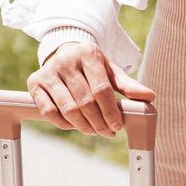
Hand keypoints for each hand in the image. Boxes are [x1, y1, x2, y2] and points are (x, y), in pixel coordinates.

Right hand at [27, 40, 155, 137]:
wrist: (63, 53)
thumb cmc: (92, 67)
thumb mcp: (110, 71)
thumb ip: (128, 86)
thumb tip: (150, 97)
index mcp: (88, 53)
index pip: (101, 89)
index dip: (110, 112)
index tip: (117, 126)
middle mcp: (66, 60)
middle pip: (85, 103)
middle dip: (99, 123)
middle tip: (107, 132)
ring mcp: (49, 71)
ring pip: (68, 109)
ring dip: (83, 126)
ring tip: (94, 130)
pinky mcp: (35, 83)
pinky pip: (50, 112)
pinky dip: (64, 124)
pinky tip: (74, 125)